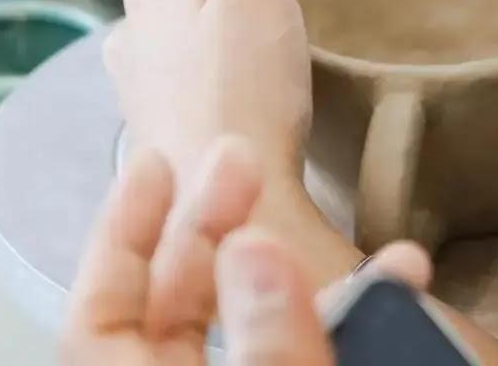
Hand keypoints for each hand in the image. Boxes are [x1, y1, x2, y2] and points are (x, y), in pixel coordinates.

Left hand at [63, 137, 435, 365]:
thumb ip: (270, 341)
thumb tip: (250, 248)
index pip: (102, 312)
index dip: (120, 231)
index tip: (156, 163)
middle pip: (181, 300)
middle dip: (216, 223)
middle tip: (246, 155)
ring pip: (255, 320)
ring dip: (297, 266)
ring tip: (332, 208)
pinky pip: (309, 337)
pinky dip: (345, 306)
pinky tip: (395, 277)